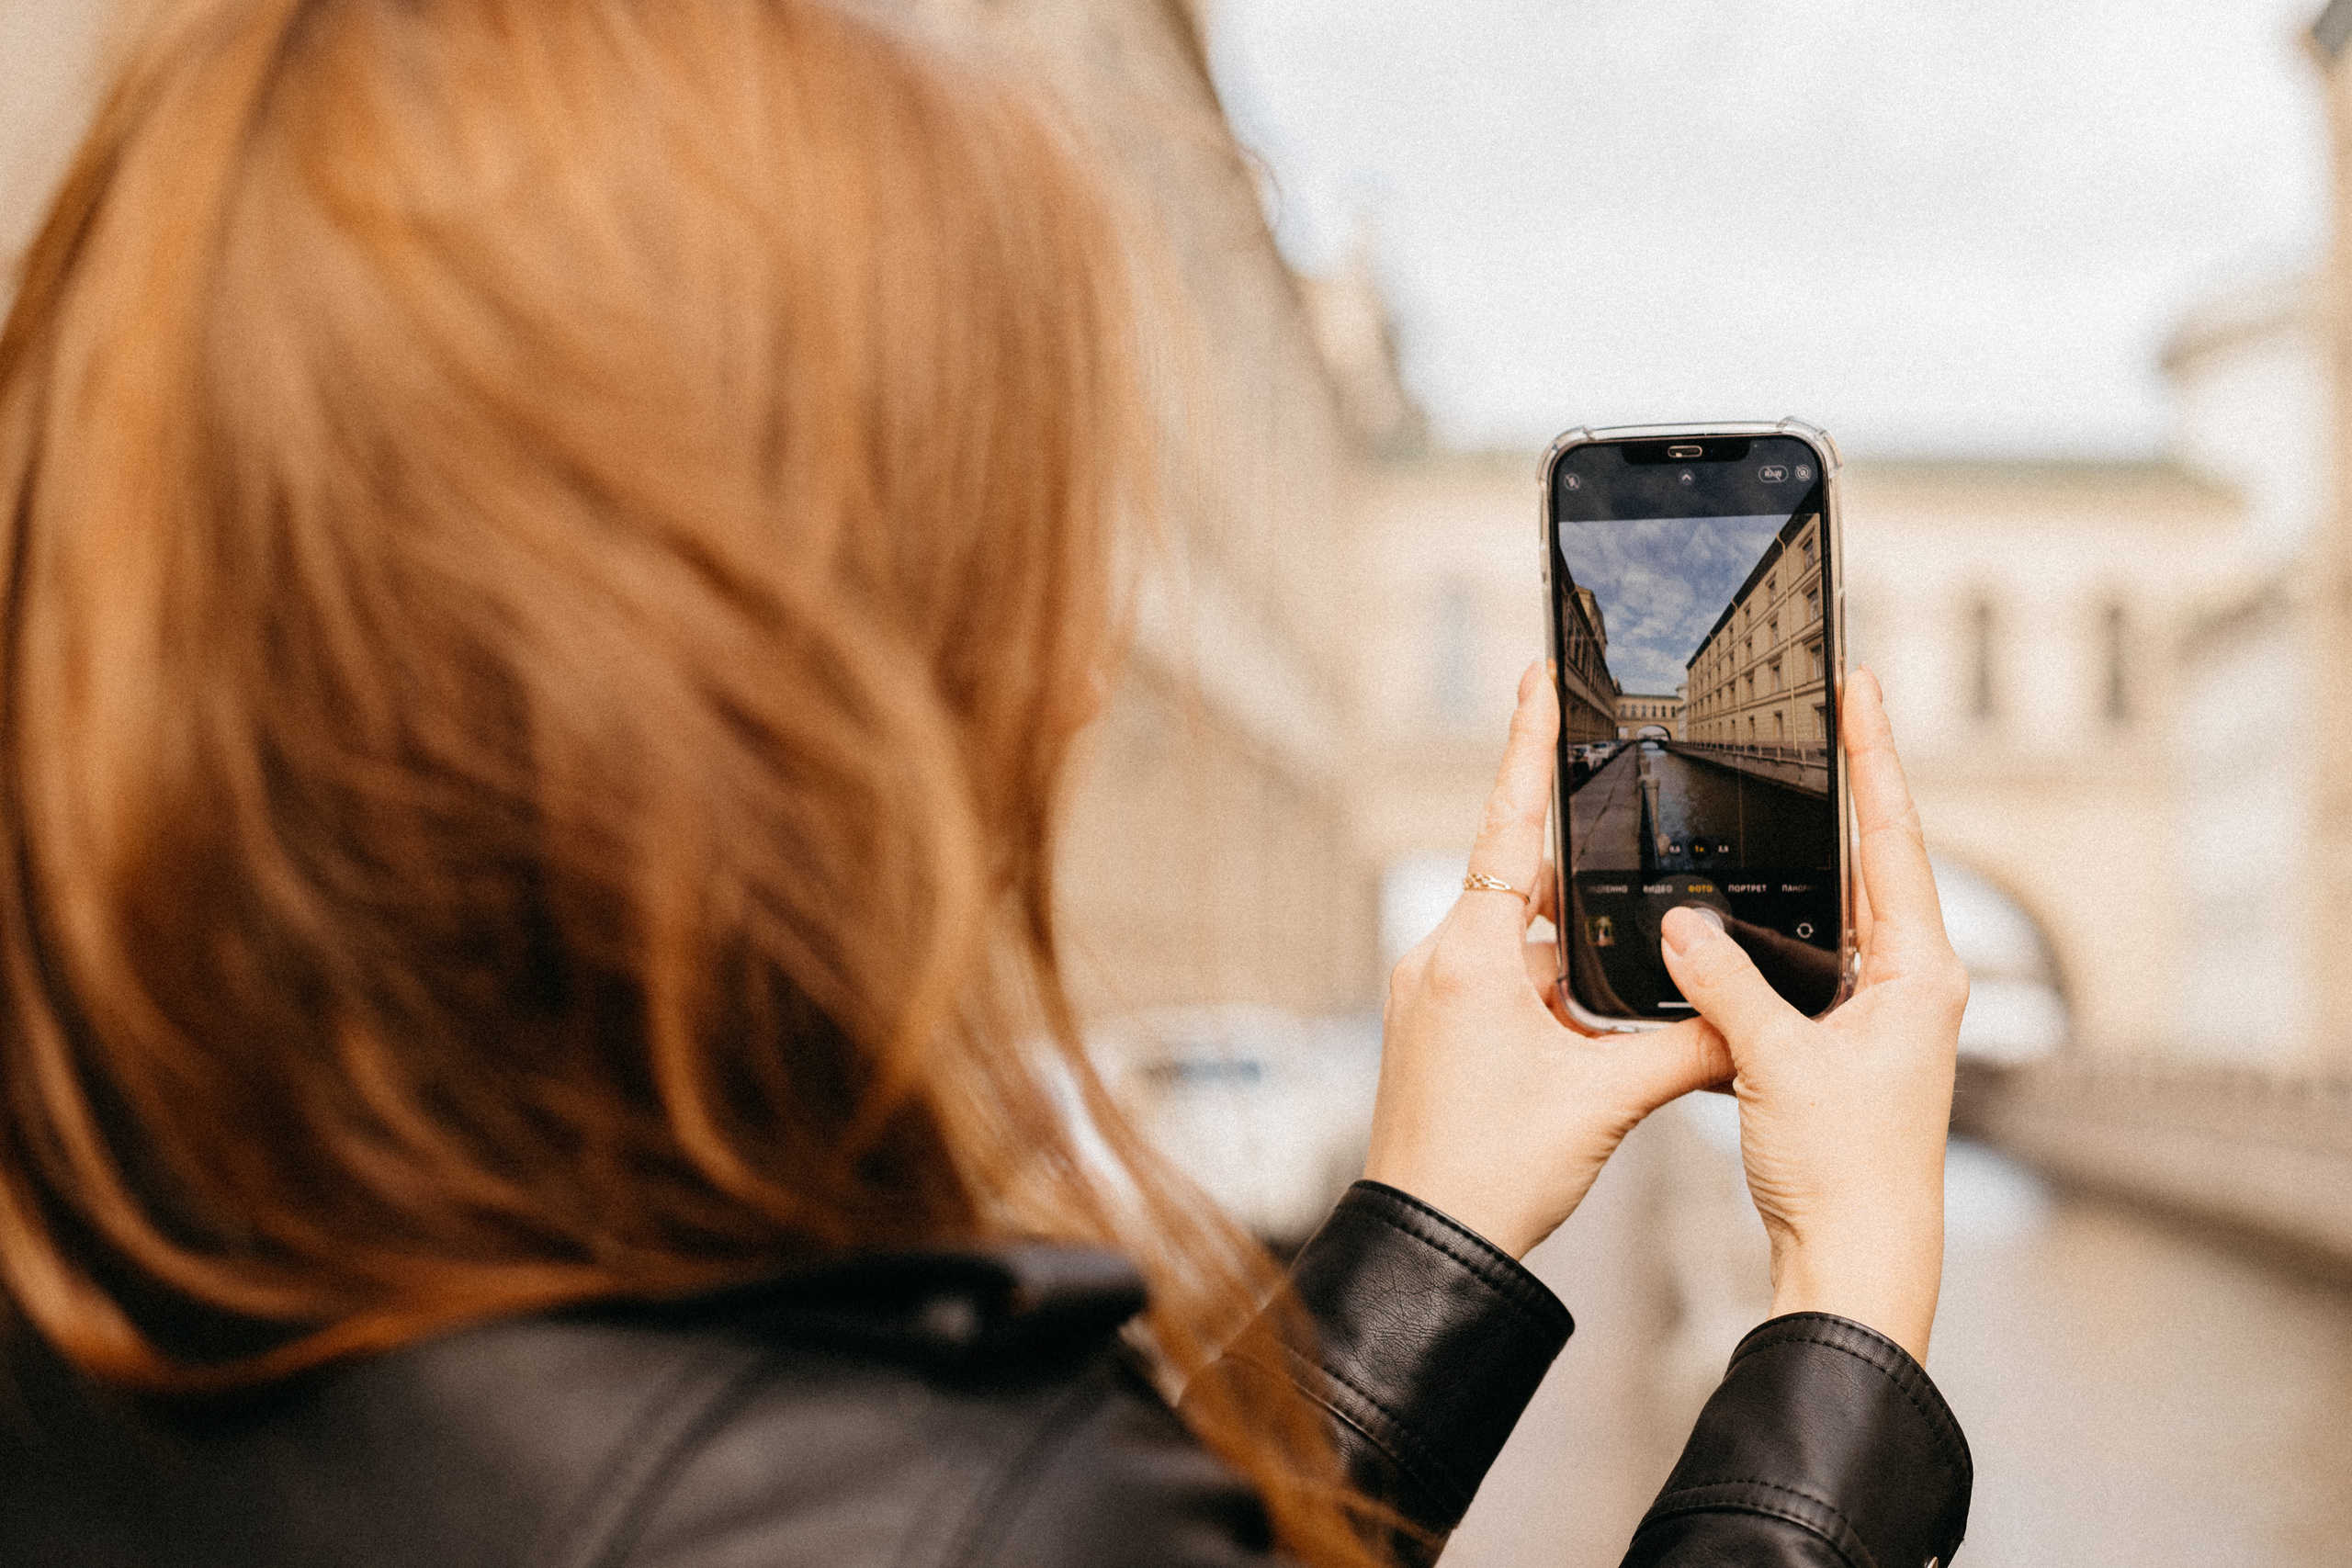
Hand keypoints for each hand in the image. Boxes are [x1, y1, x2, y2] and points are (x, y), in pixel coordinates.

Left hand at [1363, 662, 1731, 1258]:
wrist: (1432, 1247)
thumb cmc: (1493, 1174)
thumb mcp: (1607, 1100)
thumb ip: (1684, 1043)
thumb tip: (1740, 1012)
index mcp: (1469, 956)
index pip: (1505, 827)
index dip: (1525, 749)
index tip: (1534, 680)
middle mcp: (1439, 962)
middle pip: (1526, 886)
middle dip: (1587, 881)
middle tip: (1639, 843)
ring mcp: (1434, 997)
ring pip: (1523, 944)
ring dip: (1575, 957)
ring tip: (1625, 981)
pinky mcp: (1438, 1031)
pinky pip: (1506, 985)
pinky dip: (1554, 996)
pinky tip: (1593, 1030)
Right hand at [1657, 667, 1963, 1361]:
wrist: (1858, 1262)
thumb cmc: (1845, 1173)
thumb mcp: (1775, 1063)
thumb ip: (1724, 983)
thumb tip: (1680, 922)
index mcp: (1919, 971)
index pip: (1893, 836)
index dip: (1874, 755)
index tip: (1861, 686)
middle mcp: (1910, 983)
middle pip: (1870, 863)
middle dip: (1840, 792)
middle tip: (1818, 716)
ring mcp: (1879, 1016)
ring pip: (1832, 916)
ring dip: (1800, 865)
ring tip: (1770, 794)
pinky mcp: (1842, 1048)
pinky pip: (1802, 967)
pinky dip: (1766, 938)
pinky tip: (1731, 917)